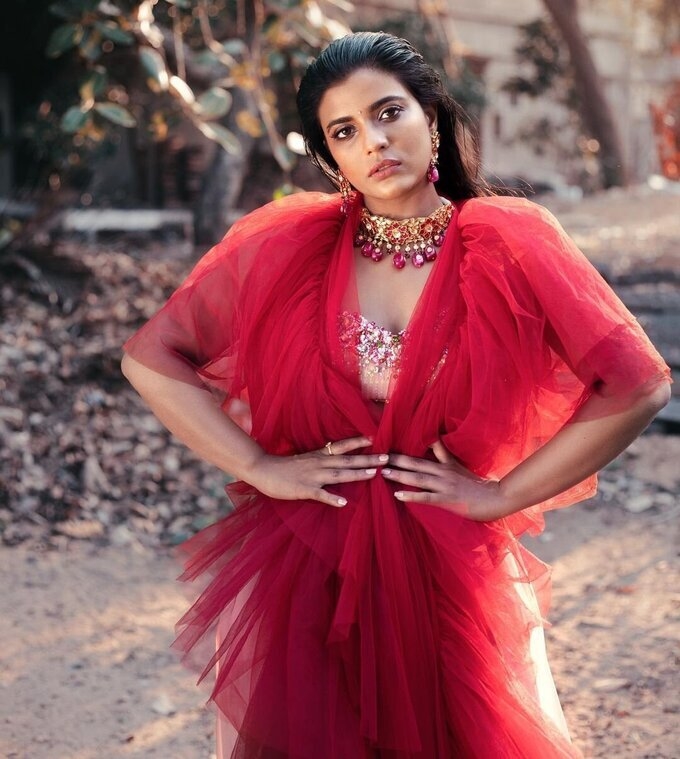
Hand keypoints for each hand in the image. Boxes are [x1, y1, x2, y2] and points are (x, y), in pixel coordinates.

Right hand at [244, 436, 387, 507]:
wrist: (262, 469)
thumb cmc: (283, 467)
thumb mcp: (304, 460)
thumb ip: (320, 460)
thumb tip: (335, 462)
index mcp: (319, 456)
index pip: (342, 446)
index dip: (358, 442)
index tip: (374, 438)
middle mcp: (319, 463)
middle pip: (347, 460)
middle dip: (367, 459)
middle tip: (386, 457)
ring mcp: (312, 476)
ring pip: (339, 474)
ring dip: (357, 474)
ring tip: (374, 475)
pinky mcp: (304, 489)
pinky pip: (320, 494)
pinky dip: (332, 498)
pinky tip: (343, 503)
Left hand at [381, 441, 508, 520]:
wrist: (495, 499)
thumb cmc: (476, 484)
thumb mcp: (458, 466)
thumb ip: (444, 455)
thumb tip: (431, 441)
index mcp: (445, 464)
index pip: (424, 451)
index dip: (406, 446)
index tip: (389, 442)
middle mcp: (443, 472)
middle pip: (416, 463)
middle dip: (396, 460)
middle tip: (377, 456)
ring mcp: (445, 486)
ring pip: (418, 478)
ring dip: (399, 475)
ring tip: (382, 472)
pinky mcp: (447, 500)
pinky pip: (426, 497)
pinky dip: (411, 495)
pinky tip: (397, 495)